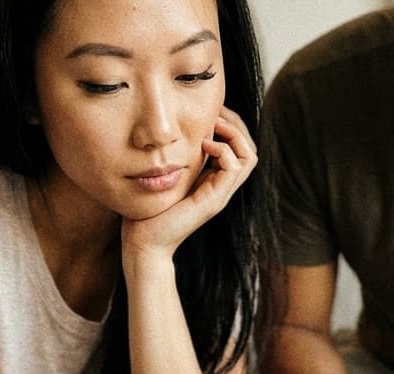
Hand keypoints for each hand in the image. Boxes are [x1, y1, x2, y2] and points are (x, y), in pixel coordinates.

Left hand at [121, 107, 256, 261]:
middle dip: (235, 124)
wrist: (144, 243)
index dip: (229, 124)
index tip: (210, 111)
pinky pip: (235, 168)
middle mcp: (221, 187)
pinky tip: (204, 145)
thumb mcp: (164, 175)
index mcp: (212, 180)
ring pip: (249, 157)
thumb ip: (175, 157)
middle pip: (248, 148)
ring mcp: (220, 195)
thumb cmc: (148, 211)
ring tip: (213, 126)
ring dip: (234, 135)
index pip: (237, 146)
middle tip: (215, 112)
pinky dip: (224, 150)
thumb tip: (168, 131)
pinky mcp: (214, 201)